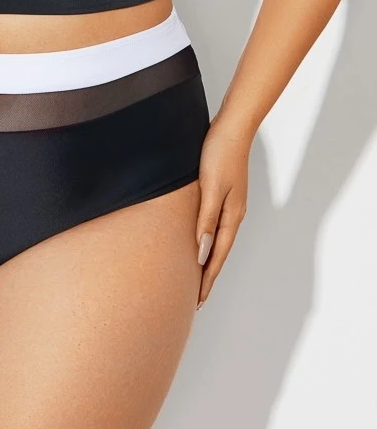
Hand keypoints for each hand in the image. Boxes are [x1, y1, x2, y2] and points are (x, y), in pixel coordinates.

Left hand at [194, 117, 251, 308]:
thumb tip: (201, 250)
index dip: (207, 279)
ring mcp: (230, 204)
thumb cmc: (219, 154)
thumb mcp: (210, 187)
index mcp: (231, 216)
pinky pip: (215, 226)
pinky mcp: (224, 194)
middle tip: (196, 299)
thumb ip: (205, 219)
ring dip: (208, 260)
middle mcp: (233, 214)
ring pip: (218, 240)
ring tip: (196, 277)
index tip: (198, 300)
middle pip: (219, 253)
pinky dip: (208, 240)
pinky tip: (200, 242)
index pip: (218, 256)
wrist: (232, 128)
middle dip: (208, 276)